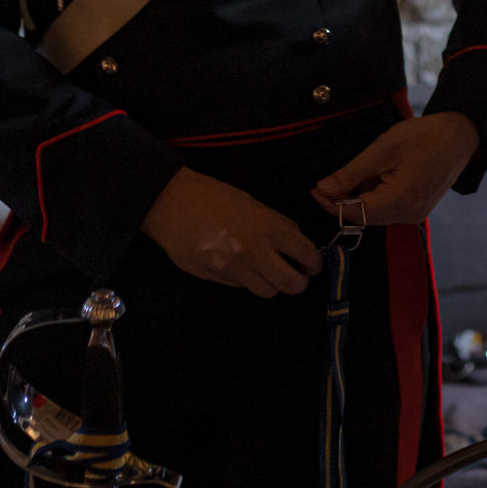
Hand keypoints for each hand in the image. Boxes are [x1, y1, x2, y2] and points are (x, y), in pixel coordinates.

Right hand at [139, 168, 322, 296]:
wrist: (171, 203)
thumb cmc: (213, 196)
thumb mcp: (251, 202)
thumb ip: (276, 222)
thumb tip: (296, 238)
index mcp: (267, 226)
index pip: (306, 254)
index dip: (314, 263)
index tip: (313, 264)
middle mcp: (254, 250)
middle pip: (291, 284)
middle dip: (299, 282)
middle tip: (297, 276)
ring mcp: (233, 268)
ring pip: (267, 291)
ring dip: (272, 284)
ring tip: (268, 272)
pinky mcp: (215, 278)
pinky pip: (242, 287)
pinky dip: (248, 281)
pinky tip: (242, 267)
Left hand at [312, 112, 481, 226]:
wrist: (459, 136)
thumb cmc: (424, 137)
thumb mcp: (383, 149)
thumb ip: (352, 173)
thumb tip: (324, 188)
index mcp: (400, 202)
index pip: (355, 214)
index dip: (331, 204)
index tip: (314, 189)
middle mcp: (409, 215)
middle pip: (364, 216)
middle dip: (344, 199)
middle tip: (330, 178)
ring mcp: (415, 215)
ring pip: (374, 213)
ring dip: (361, 195)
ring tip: (367, 168)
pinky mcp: (417, 209)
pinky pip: (387, 208)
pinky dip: (375, 195)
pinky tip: (379, 174)